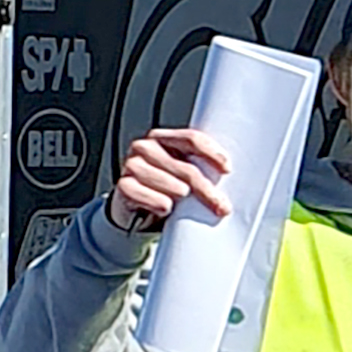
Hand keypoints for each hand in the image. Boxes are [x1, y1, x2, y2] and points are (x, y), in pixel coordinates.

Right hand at [108, 122, 228, 233]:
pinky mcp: (124, 187)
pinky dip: (165, 207)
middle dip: (208, 190)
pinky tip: (165, 209)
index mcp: (162, 138)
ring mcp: (132, 166)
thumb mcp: (180, 174)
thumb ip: (197, 167)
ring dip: (185, 200)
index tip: (227, 169)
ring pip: (175, 187)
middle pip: (188, 169)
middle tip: (222, 206)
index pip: (192, 139)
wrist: (133, 212)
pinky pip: (157, 200)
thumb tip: (226, 175)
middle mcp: (145, 147)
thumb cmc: (161, 190)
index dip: (212, 154)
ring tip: (186, 208)